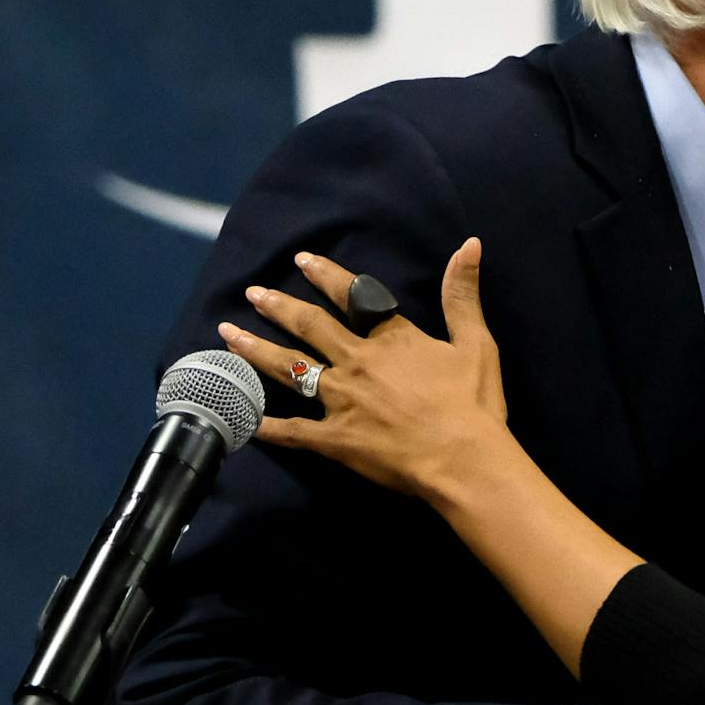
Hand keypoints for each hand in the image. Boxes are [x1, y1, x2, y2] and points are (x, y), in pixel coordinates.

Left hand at [218, 238, 511, 503]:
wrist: (462, 459)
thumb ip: (462, 295)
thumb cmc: (472, 403)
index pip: (353, 298)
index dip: (326, 277)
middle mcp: (357, 362)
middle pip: (310, 327)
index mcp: (391, 339)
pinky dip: (266, 426)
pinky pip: (292, 431)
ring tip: (228, 334)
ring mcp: (340, 401)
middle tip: (252, 292)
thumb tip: (470, 244)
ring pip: (289, 369)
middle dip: (278, 306)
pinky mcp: (333, 439)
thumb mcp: (476, 342)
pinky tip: (243, 419)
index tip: (300, 260)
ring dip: (257, 349)